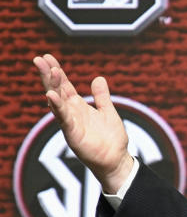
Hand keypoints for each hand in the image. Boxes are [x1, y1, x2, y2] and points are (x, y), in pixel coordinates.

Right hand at [35, 54, 133, 193]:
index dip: (57, 71)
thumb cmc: (111, 139)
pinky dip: (57, 107)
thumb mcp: (108, 112)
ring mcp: (71, 123)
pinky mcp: (73, 134)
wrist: (116, 160)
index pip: (65, 86)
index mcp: (79, 107)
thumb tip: (98, 78)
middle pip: (57, 90)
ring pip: (58, 101)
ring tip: (49, 71)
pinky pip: (63, 118)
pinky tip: (51, 96)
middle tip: (39, 59)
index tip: (47, 57)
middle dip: (49, 75)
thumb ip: (102, 96)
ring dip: (53, 86)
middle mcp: (72, 113)